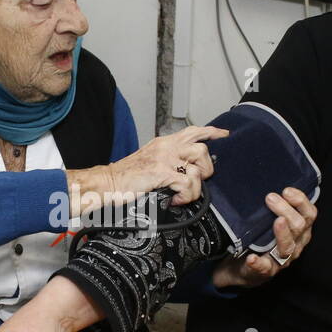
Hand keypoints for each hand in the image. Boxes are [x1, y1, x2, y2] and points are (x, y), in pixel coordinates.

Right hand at [103, 125, 229, 206]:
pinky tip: (176, 200)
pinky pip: (187, 183)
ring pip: (197, 168)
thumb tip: (185, 170)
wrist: (107, 182)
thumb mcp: (148, 161)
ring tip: (185, 194)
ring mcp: (164, 158)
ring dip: (196, 186)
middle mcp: (165, 147)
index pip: (192, 131)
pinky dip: (186, 196)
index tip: (223, 134)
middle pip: (201, 149)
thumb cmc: (126, 177)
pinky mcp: (161, 172)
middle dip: (206, 168)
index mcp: (163, 143)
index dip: (211, 132)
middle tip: (199, 180)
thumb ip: (166, 160)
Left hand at [211, 187, 316, 288]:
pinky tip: (252, 257)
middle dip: (287, 211)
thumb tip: (264, 177)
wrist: (240, 268)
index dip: (301, 201)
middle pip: (299, 227)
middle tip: (270, 198)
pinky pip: (263, 268)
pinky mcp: (264, 272)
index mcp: (299, 231)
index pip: (309, 214)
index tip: (287, 190)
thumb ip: (273, 204)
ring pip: (287, 247)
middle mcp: (295, 245)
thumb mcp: (269, 220)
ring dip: (282, 233)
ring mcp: (281, 260)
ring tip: (276, 221)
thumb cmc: (258, 240)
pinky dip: (258, 262)